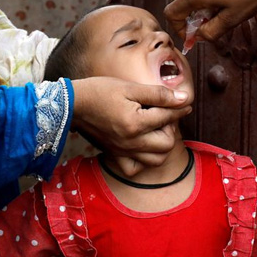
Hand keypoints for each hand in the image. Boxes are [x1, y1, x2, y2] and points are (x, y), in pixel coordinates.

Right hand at [71, 77, 191, 165]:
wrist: (72, 103)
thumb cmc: (100, 90)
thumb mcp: (130, 87)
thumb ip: (158, 94)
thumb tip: (183, 98)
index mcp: (136, 123)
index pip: (168, 117)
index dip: (179, 107)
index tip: (184, 101)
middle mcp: (131, 142)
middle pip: (167, 143)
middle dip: (171, 128)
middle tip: (163, 115)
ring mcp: (123, 151)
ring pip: (156, 160)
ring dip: (161, 145)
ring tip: (155, 130)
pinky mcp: (114, 155)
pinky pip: (134, 169)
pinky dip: (143, 161)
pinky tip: (142, 146)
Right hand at [164, 0, 256, 41]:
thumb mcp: (232, 20)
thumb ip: (209, 32)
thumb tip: (198, 36)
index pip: (172, 12)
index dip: (178, 27)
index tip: (192, 34)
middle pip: (187, 1)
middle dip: (198, 14)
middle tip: (220, 19)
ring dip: (208, 0)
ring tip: (231, 2)